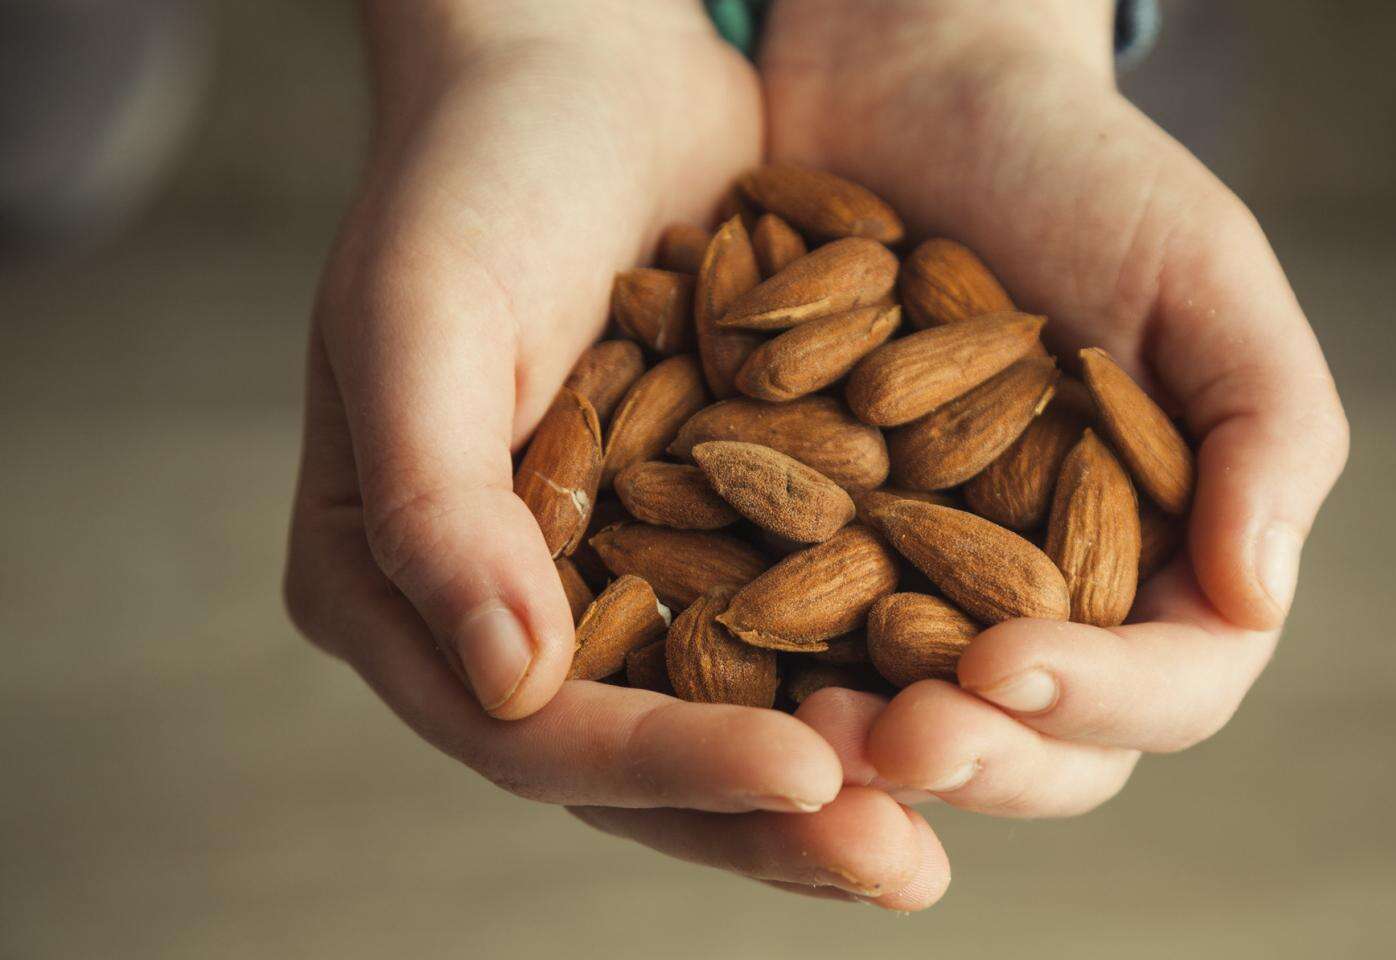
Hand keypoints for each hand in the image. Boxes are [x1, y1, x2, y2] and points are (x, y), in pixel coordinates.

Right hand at [284, 0, 945, 907]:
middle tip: (901, 865)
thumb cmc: (474, 176)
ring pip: (723, 710)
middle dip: (772, 817)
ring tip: (950, 815)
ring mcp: (605, 576)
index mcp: (401, 585)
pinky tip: (960, 697)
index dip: (670, 762)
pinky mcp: (701, 528)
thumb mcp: (420, 318)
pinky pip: (782, 626)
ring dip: (836, 772)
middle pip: (637, 759)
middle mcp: (502, 607)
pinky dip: (862, 665)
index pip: (535, 728)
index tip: (812, 773)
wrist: (576, 69)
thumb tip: (509, 687)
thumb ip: (442, 508)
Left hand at [762, 0, 1350, 815]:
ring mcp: (932, 587)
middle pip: (1043, 743)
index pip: (1172, 684)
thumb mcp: (1200, 272)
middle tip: (895, 740)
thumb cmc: (1080, 171)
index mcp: (1171, 555)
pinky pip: (802, 640)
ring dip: (867, 748)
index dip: (1101, 700)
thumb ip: (1267, 428)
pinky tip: (712, 655)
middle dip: (977, 756)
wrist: (914, 95)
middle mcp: (1055, 596)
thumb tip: (1260, 597)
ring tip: (800, 728)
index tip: (1007, 667)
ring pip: (921, 720)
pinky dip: (770, 664)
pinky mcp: (822, 555)